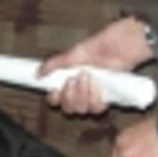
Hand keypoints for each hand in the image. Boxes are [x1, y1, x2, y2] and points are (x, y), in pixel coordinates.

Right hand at [37, 17, 153, 114]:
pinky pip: (96, 109)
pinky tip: (97, 87)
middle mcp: (80, 91)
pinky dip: (95, 99)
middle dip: (69, 95)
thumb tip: (37, 72)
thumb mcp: (72, 54)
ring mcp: (93, 96)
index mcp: (69, 81)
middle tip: (73, 80)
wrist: (120, 46)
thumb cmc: (100, 46)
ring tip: (87, 78)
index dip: (54, 98)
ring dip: (82, 95)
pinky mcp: (107, 99)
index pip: (56, 100)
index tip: (55, 90)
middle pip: (67, 108)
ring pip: (81, 110)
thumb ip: (54, 64)